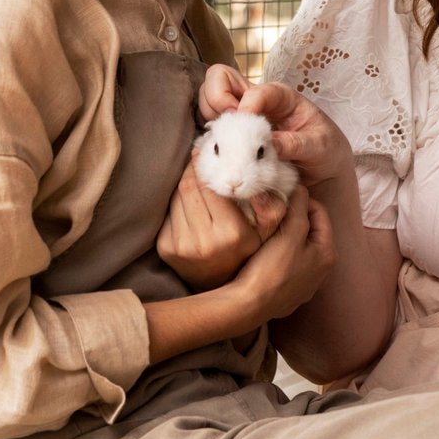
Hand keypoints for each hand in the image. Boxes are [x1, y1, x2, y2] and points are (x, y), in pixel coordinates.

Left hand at [158, 156, 287, 289]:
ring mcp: (181, 246)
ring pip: (176, 198)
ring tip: (195, 179)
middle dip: (192, 169)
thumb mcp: (269, 233)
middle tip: (197, 157)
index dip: (205, 165)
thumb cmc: (247, 252)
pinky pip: (168, 213)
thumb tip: (258, 188)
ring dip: (184, 184)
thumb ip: (272, 208)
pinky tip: (189, 204)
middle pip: (188, 187)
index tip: (205, 152)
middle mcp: (204, 241)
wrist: (221, 286)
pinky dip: (177, 202)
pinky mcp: (166, 249)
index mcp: (230, 233)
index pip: (210, 186)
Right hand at [199, 65, 351, 185]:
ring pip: (208, 99)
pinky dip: (208, 134)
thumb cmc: (325, 150)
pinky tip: (221, 151)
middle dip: (216, 98)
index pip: (255, 91)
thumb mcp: (320, 146)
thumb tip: (271, 143)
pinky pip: (209, 123)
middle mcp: (257, 100)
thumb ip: (296, 144)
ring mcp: (241, 114)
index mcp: (280, 96)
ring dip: (210, 116)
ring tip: (223, 140)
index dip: (246, 107)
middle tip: (226, 126)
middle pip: (219, 78)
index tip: (245, 128)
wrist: (323, 169)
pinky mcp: (232, 132)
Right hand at [231, 185, 335, 323]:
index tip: (282, 196)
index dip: (302, 200)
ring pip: (299, 249)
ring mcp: (306, 285)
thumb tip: (301, 189)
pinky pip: (288, 265)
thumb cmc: (271, 269)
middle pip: (310, 231)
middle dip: (294, 218)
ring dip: (286, 236)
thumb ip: (299, 208)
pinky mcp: (290, 294)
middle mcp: (322, 272)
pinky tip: (265, 254)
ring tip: (268, 230)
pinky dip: (280, 255)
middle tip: (274, 212)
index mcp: (327, 254)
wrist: (248, 306)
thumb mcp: (289, 233)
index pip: (320, 213)